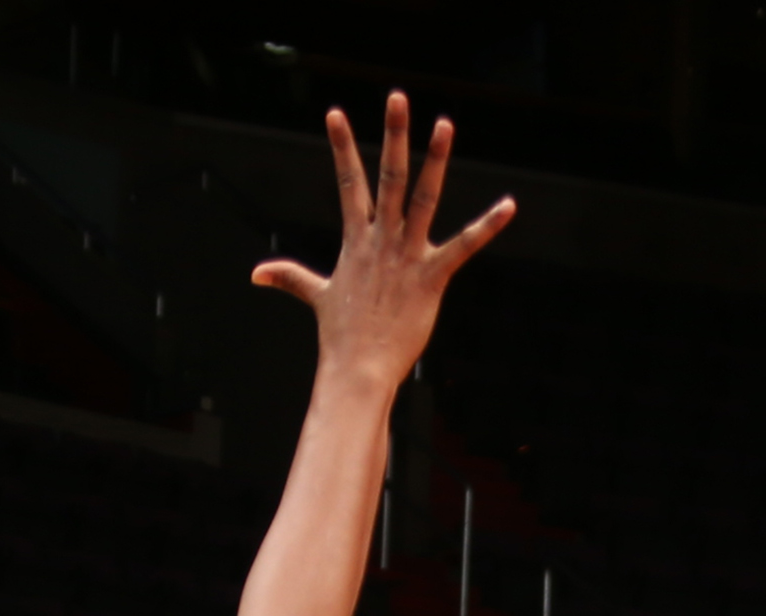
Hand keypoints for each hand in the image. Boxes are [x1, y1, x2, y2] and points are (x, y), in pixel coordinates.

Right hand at [252, 91, 513, 386]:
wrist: (357, 370)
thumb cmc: (340, 337)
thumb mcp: (317, 297)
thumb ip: (291, 278)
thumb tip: (256, 274)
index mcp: (357, 240)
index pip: (348, 183)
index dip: (342, 147)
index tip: (335, 113)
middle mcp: (381, 240)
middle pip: (388, 176)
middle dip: (393, 135)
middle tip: (397, 97)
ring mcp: (406, 256)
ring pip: (422, 198)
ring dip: (434, 160)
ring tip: (444, 124)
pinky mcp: (431, 278)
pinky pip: (464, 246)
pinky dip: (487, 227)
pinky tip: (508, 206)